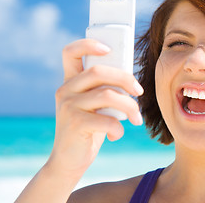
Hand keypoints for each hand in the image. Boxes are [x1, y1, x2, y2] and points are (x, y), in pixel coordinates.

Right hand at [48, 39, 143, 176]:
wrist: (69, 160)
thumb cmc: (89, 129)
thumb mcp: (94, 106)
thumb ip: (104, 90)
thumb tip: (131, 80)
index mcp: (70, 82)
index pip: (71, 53)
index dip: (88, 44)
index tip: (109, 49)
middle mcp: (65, 90)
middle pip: (99, 72)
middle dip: (126, 79)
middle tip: (139, 92)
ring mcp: (68, 106)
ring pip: (108, 95)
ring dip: (130, 107)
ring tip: (136, 118)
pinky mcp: (75, 124)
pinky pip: (108, 120)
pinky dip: (119, 128)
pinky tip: (116, 134)